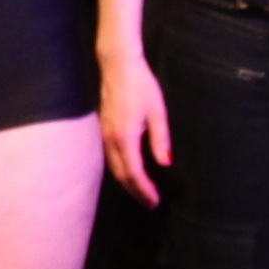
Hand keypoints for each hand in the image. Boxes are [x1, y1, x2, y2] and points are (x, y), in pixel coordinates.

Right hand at [100, 48, 173, 201]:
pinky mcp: (103, 129)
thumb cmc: (141, 86)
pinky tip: (129, 171)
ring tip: (141, 191)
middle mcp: (111, 140)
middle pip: (121, 175)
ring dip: (127, 182)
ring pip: (113, 167)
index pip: (134, 173)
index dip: (144, 190)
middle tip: (150, 203)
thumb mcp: (157, 112)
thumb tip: (165, 163)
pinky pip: (110, 158)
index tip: (155, 201)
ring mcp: (104, 135)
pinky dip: (120, 170)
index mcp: (125, 137)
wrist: (118, 66)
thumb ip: (160, 139)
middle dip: (135, 191)